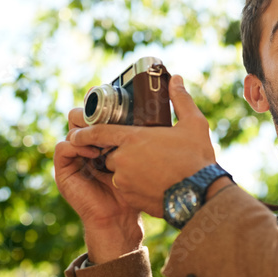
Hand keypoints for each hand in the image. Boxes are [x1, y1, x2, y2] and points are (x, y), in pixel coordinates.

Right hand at [53, 107, 143, 262]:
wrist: (121, 218)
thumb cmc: (134, 189)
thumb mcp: (137, 158)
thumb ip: (137, 138)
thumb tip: (157, 113)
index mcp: (100, 140)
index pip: (93, 113)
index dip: (100, 104)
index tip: (115, 100)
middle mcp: (84, 146)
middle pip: (78, 116)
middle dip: (91, 114)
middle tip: (108, 118)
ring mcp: (73, 158)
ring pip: (71, 130)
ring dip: (87, 131)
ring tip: (105, 139)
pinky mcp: (63, 171)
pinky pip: (62, 148)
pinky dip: (76, 146)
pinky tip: (94, 153)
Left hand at [69, 75, 216, 217]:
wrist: (200, 197)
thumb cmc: (196, 159)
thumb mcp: (193, 124)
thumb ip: (180, 100)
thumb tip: (175, 79)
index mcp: (132, 138)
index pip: (98, 132)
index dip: (85, 132)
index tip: (77, 133)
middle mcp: (122, 159)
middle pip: (111, 153)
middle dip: (122, 153)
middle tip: (143, 153)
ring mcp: (124, 181)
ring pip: (118, 172)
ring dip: (129, 170)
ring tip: (153, 169)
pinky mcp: (130, 197)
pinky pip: (126, 189)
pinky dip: (135, 186)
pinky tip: (154, 184)